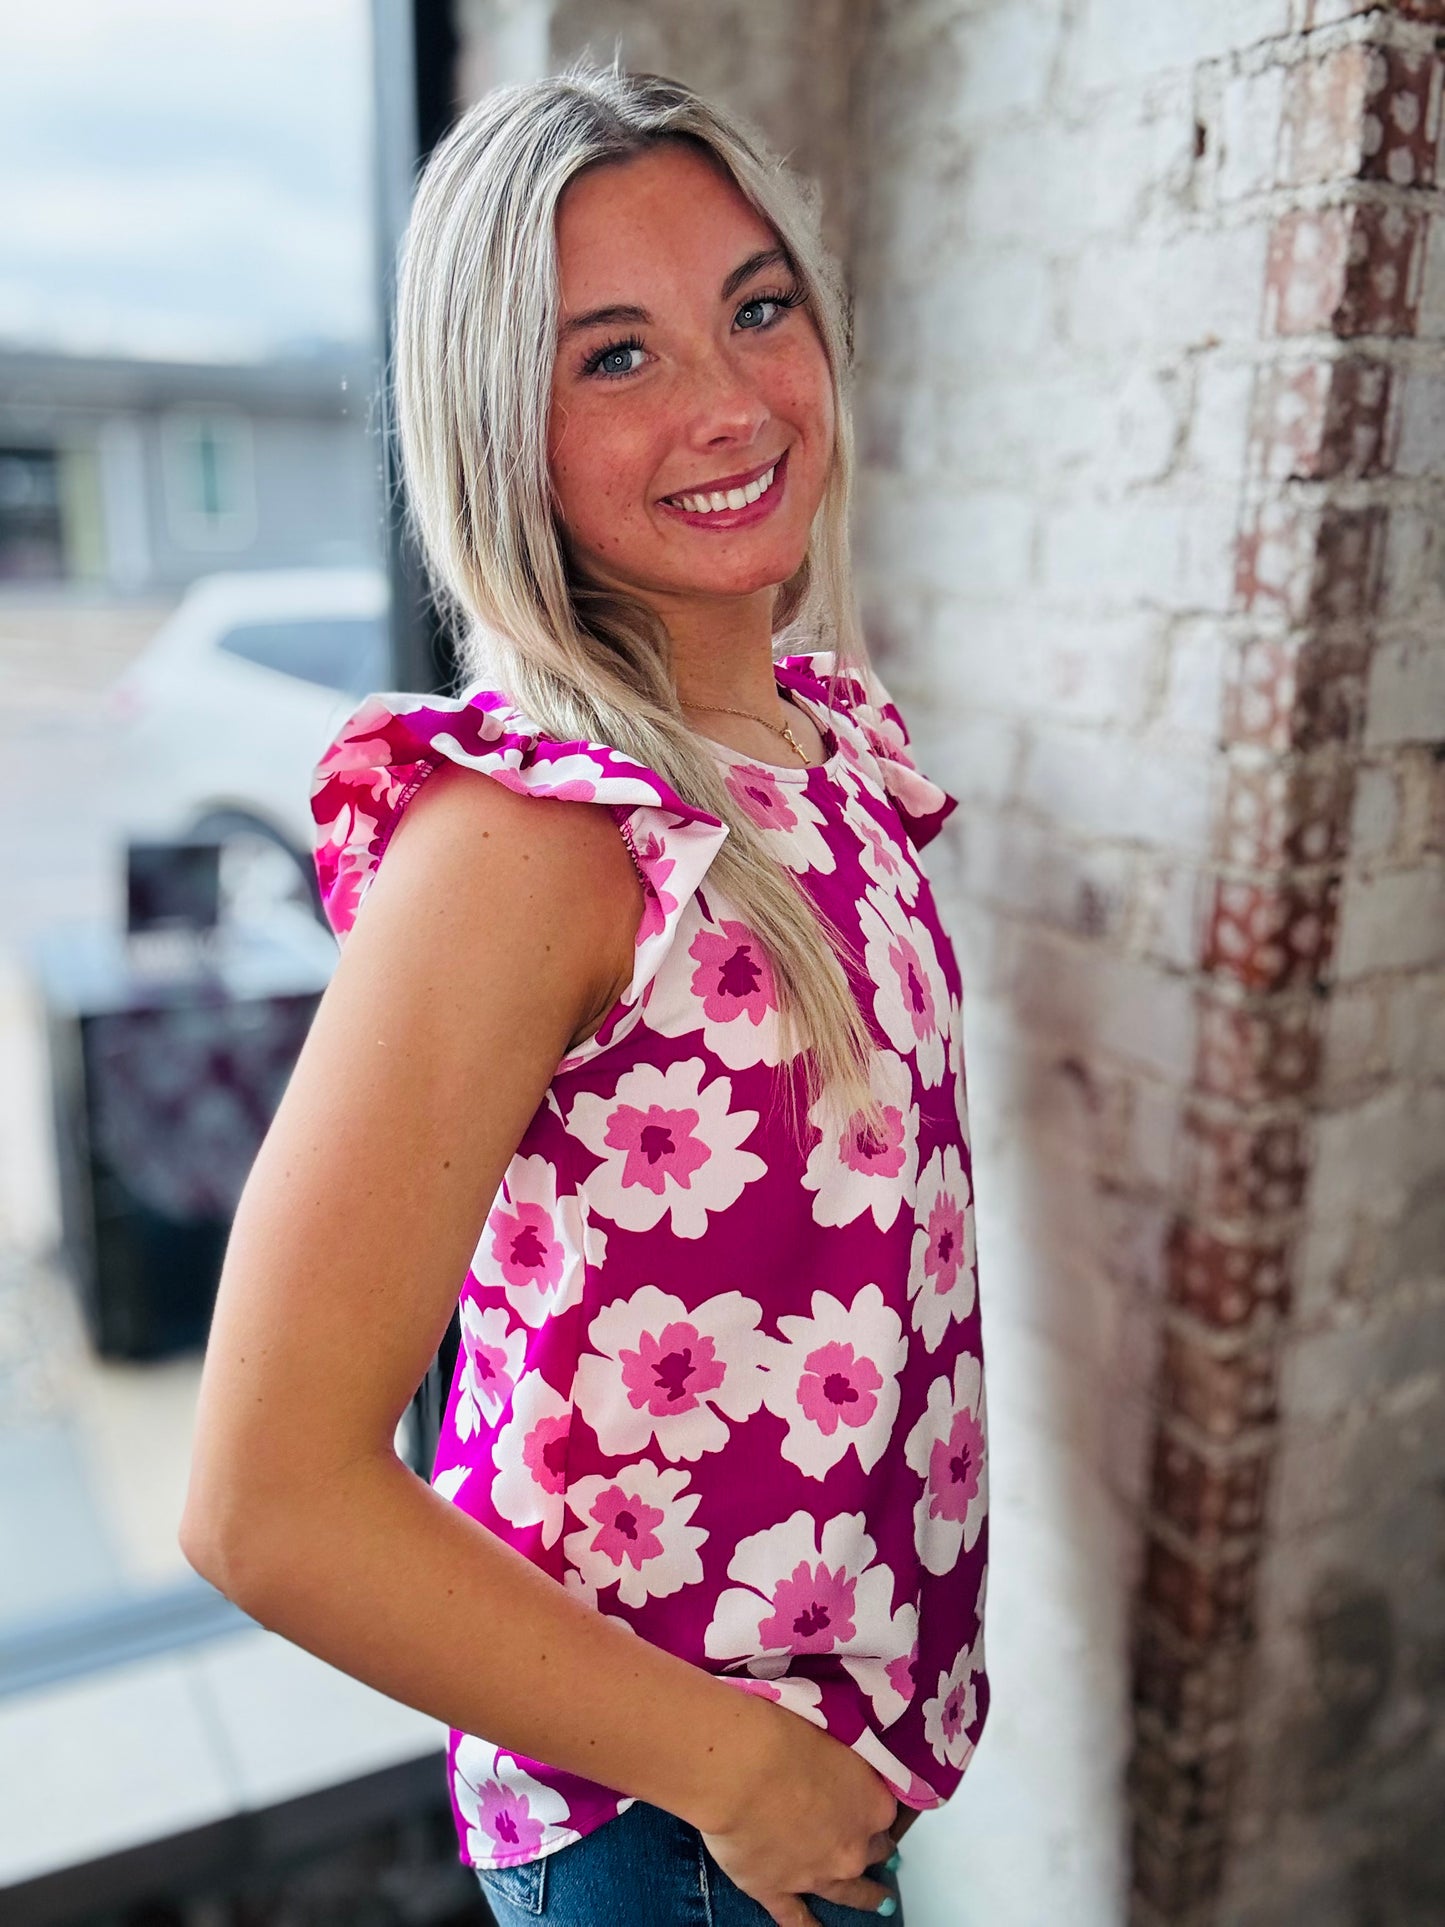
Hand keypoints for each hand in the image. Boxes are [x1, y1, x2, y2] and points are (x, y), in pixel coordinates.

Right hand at [693, 1694, 899, 1926]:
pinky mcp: (776, 1889)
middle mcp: (853, 1845)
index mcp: (872, 1803)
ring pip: (848, 1892)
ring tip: (879, 1904)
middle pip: (872, 1851)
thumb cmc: (786, 1733)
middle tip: (880, 1853)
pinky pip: (796, 1918)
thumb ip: (846, 1753)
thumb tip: (845, 1752)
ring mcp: (816, 1874)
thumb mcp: (833, 1729)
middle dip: (873, 1849)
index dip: (875, 1804)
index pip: (885, 1808)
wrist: (742, 1767)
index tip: (870, 1802)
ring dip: (865, 1898)